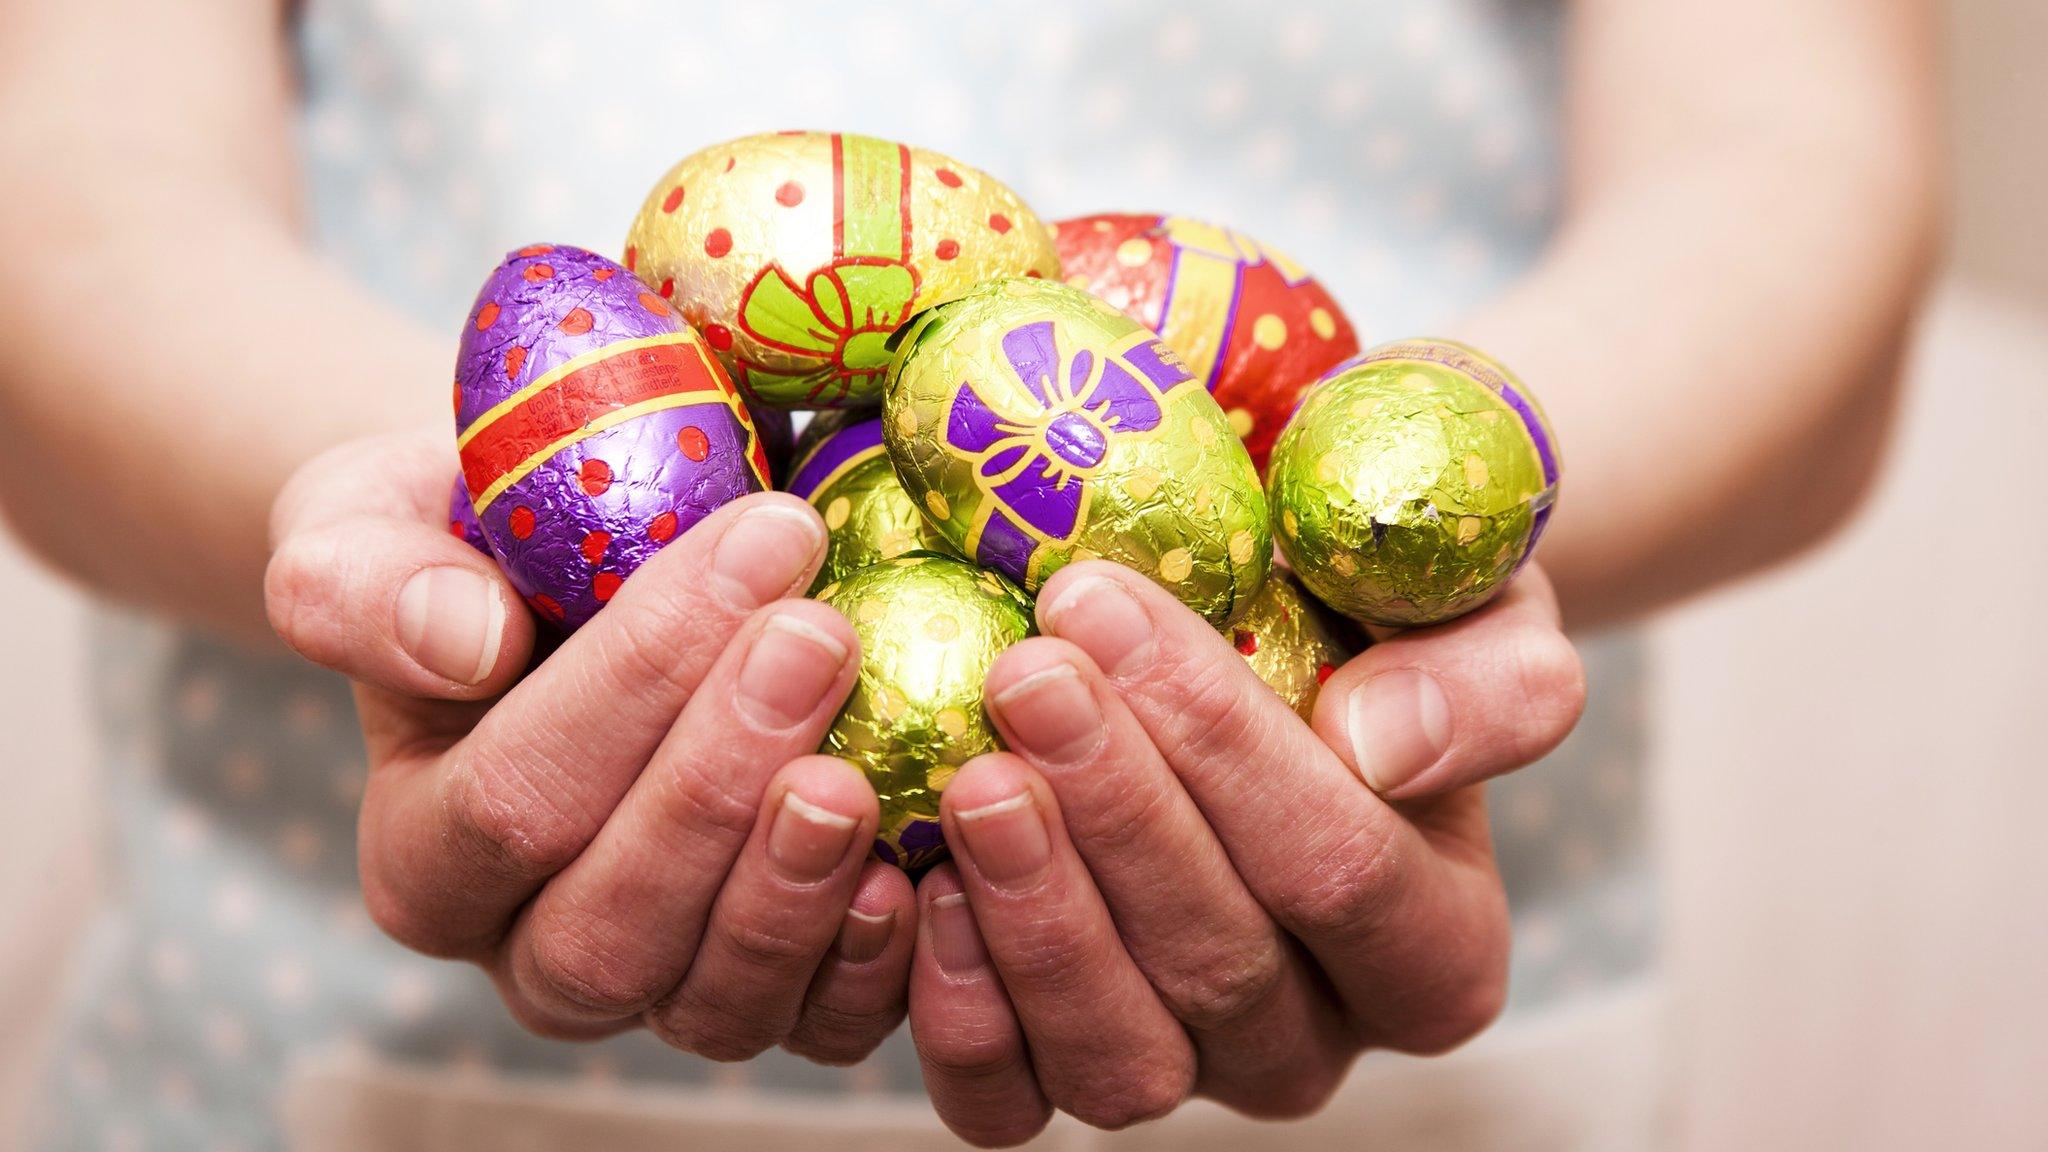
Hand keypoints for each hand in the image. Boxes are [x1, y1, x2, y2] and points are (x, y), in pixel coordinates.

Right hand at [263, 427, 913, 1063]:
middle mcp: (529, 951)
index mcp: (425, 855)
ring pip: (711, 1000)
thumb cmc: (477, 547)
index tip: (762, 539)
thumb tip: (461, 644)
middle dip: (720, 782)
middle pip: (609, 926)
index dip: (637, 679)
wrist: (579, 585)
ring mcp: (658, 988)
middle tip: (820, 636)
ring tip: (862, 765)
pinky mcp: (774, 998)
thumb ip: (368, 582)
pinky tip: (918, 867)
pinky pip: (820, 1027)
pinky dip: (874, 966)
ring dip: (793, 886)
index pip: (512, 799)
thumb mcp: (375, 522)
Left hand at [905, 561, 1584, 1144]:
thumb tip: (1383, 746)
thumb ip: (1486, 682)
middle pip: (1220, 960)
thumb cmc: (1377, 625)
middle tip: (1026, 671)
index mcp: (1439, 949)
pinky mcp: (1064, 1078)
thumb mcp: (1479, 615)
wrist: (1274, 653)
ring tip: (975, 776)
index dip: (1224, 746)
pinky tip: (922, 882)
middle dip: (1113, 807)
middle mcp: (1319, 1039)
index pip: (1342, 869)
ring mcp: (1189, 1071)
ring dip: (1037, 912)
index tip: (1107, 606)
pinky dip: (958, 1012)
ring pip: (1119, 1056)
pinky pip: (1009, 1100)